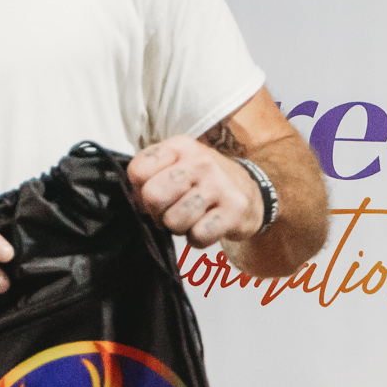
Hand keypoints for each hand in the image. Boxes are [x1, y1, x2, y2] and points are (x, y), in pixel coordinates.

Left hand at [128, 136, 261, 247]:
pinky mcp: (234, 210)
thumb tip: (137, 203)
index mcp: (180, 147)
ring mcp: (219, 185)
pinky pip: (198, 236)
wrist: (249, 191)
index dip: (139, 192)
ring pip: (174, 221)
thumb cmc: (202, 181)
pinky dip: (197, 239)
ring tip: (191, 218)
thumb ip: (150, 176)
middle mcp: (200, 162)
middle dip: (157, 212)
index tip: (155, 195)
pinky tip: (205, 227)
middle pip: (153, 196)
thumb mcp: (176, 165)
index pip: (138, 171)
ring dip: (179, 228)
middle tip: (170, 211)